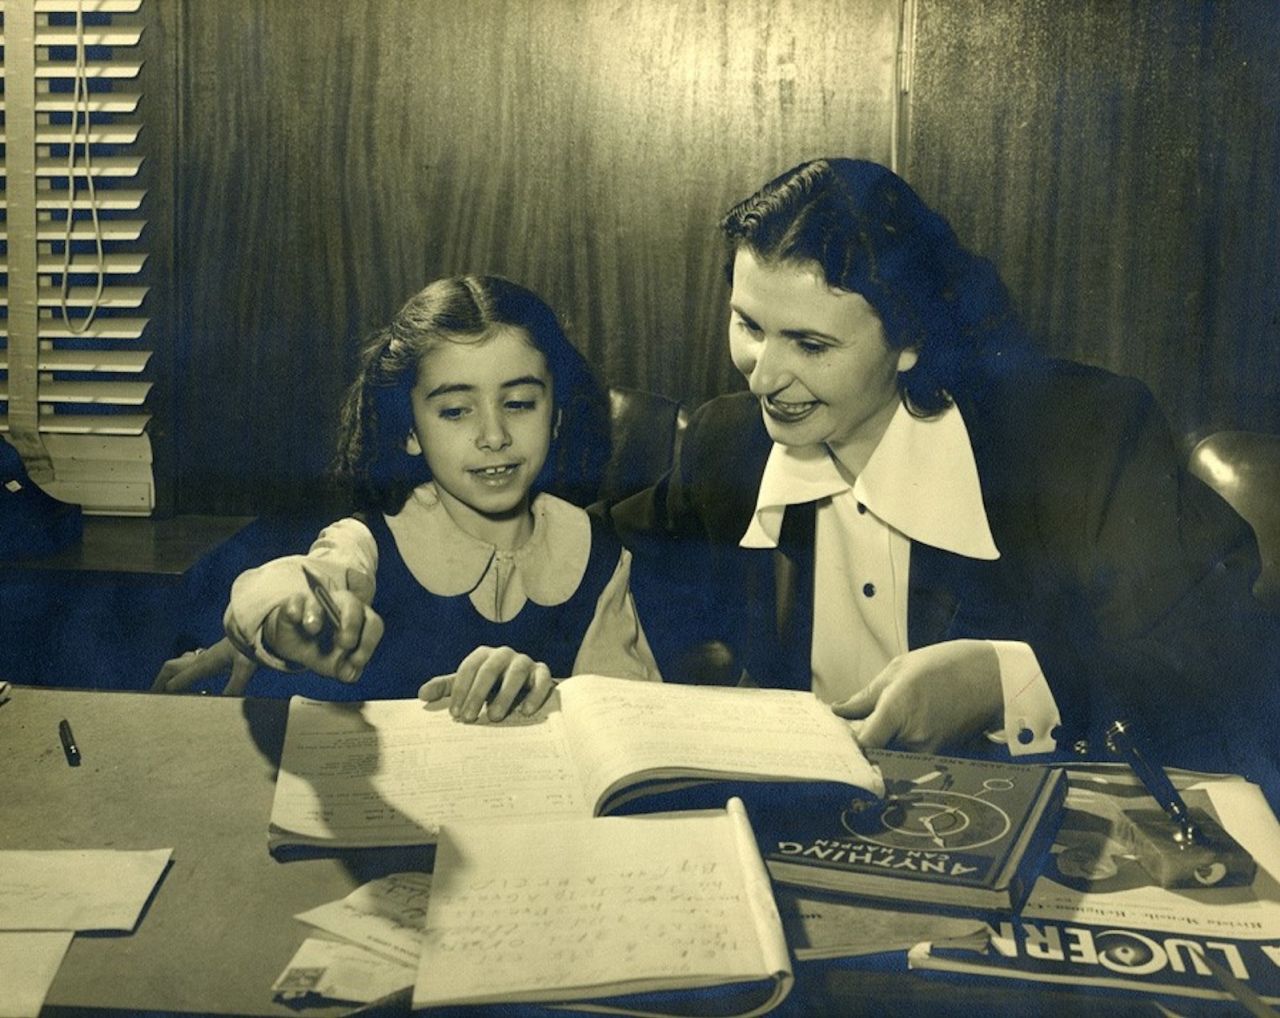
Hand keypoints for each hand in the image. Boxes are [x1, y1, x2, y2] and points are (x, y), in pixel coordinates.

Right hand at [151, 637, 257, 695]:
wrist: (264, 628)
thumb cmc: (255, 646)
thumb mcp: (246, 667)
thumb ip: (234, 685)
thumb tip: (224, 702)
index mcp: (206, 662)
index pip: (181, 677)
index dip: (170, 689)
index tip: (157, 701)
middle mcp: (203, 657)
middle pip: (172, 666)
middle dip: (160, 680)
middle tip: (151, 695)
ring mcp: (209, 654)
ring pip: (180, 663)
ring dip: (169, 675)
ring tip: (164, 689)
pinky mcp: (217, 655)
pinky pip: (192, 663)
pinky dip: (183, 672)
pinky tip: (190, 678)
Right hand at [259, 586, 383, 682]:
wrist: (295, 645)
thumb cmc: (323, 651)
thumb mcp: (337, 666)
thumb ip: (349, 670)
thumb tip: (350, 671)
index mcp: (360, 619)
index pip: (373, 624)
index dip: (368, 643)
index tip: (356, 661)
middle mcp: (343, 605)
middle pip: (353, 606)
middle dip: (351, 625)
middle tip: (345, 643)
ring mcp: (319, 601)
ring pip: (323, 600)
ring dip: (319, 614)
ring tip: (313, 629)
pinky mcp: (296, 602)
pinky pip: (297, 601)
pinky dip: (296, 608)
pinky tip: (295, 617)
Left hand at [418, 646, 554, 721]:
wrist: (525, 687)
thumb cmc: (491, 688)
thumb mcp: (468, 686)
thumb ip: (446, 689)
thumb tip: (421, 695)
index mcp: (483, 656)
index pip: (468, 668)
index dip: (460, 690)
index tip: (454, 714)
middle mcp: (504, 655)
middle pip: (489, 670)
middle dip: (477, 694)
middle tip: (469, 718)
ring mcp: (525, 662)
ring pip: (516, 673)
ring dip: (504, 695)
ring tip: (494, 717)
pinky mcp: (543, 673)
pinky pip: (542, 680)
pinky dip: (534, 694)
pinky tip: (525, 712)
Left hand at [831, 640, 1002, 751]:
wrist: (993, 678)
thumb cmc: (945, 666)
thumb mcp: (898, 669)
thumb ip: (866, 696)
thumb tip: (839, 711)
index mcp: (899, 709)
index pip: (863, 744)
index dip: (846, 743)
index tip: (836, 735)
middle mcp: (913, 736)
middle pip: (873, 753)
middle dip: (858, 745)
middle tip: (847, 730)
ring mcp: (928, 750)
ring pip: (890, 756)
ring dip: (878, 746)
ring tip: (875, 723)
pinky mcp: (939, 756)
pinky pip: (908, 756)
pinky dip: (897, 747)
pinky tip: (898, 728)